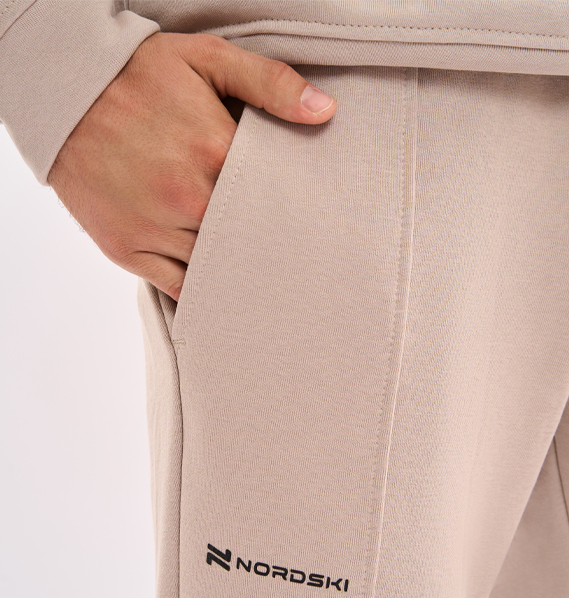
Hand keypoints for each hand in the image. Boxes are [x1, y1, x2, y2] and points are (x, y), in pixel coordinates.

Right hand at [47, 31, 336, 300]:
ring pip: (216, 269)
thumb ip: (269, 83)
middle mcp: (187, 199)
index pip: (274, 202)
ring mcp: (154, 229)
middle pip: (249, 242)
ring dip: (239, 271)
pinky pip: (178, 286)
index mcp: (214, 153)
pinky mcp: (127, 248)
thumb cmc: (136, 76)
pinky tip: (222, 286)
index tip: (310, 222)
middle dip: (270, 247)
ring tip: (262, 273)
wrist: (61, 94)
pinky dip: (203, 290)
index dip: (294, 213)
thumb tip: (324, 112)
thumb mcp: (206, 58)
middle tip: (294, 256)